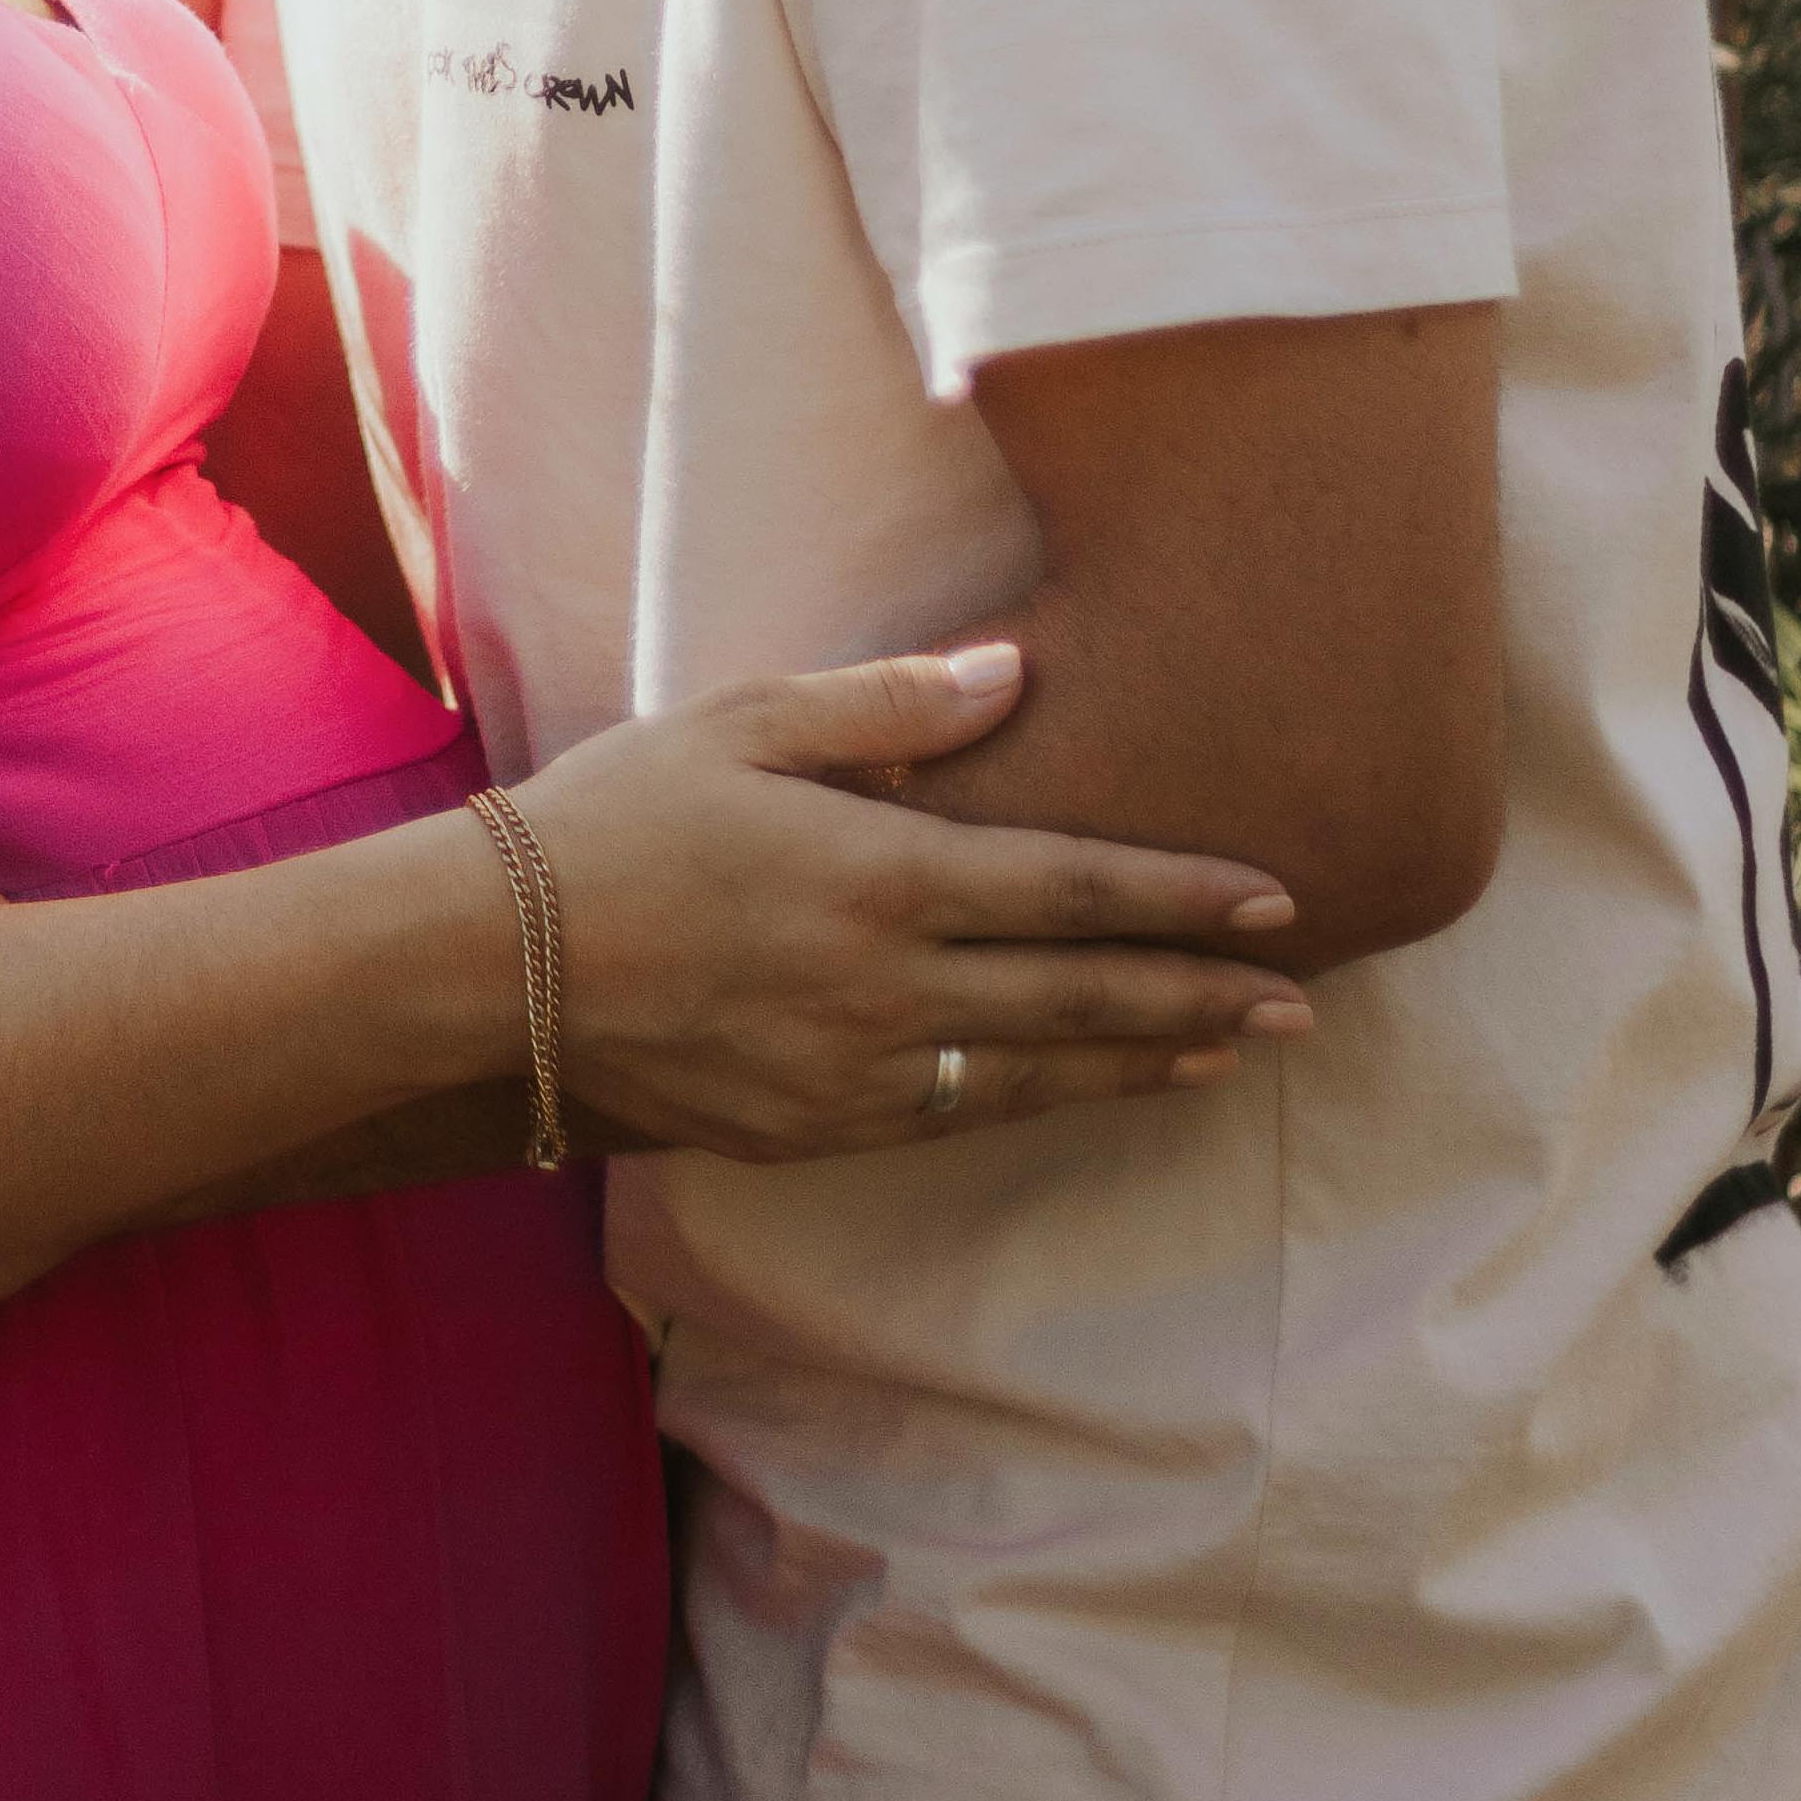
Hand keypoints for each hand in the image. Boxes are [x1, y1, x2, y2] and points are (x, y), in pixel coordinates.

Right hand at [511, 644, 1310, 1155]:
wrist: (496, 969)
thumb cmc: (614, 819)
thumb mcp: (743, 724)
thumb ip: (890, 706)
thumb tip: (1019, 670)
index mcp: (884, 876)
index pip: (1075, 889)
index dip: (1184, 898)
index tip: (1278, 901)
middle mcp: (890, 991)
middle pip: (1085, 1000)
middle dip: (1203, 999)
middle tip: (1305, 1005)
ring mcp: (856, 1076)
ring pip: (1036, 1077)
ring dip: (1143, 1064)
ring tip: (1226, 1054)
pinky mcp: (814, 1130)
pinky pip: (955, 1115)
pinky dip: (1040, 1099)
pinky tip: (1078, 1087)